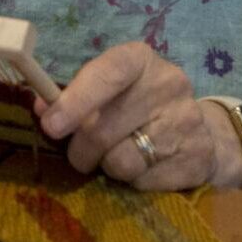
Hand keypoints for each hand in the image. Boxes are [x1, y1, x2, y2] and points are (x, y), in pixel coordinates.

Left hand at [34, 41, 230, 190]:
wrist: (200, 132)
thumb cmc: (138, 106)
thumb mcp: (109, 90)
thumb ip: (73, 97)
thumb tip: (42, 109)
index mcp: (140, 60)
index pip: (107, 74)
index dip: (75, 101)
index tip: (50, 125)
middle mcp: (168, 84)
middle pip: (103, 129)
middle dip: (80, 149)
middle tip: (80, 154)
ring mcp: (186, 121)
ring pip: (121, 162)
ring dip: (106, 167)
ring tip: (115, 158)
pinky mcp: (196, 157)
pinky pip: (143, 182)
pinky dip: (133, 181)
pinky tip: (143, 166)